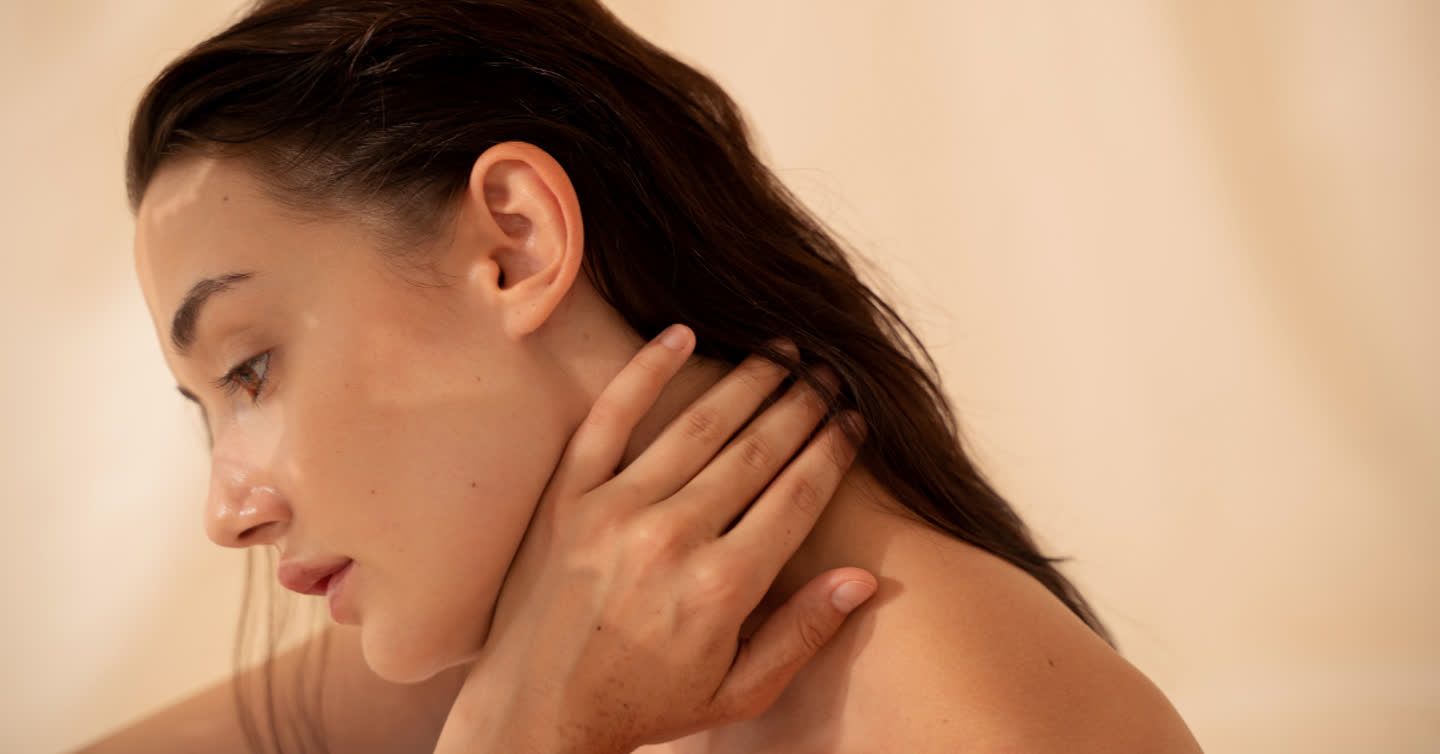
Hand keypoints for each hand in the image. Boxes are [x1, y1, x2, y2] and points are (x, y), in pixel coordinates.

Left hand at [432, 324, 872, 753]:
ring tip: (781, 352)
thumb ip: (803, 632)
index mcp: (722, 586)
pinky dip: (645, 372)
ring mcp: (615, 511)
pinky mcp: (568, 499)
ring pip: (698, 426)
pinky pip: (609, 419)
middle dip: (803, 405)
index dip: (833, 452)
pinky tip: (679, 335)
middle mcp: (672, 538)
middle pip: (757, 451)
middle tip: (830, 374)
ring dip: (748, 381)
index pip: (797, 497)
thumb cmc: (644, 705)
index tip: (855, 422)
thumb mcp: (739, 690)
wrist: (537, 714)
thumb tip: (865, 578)